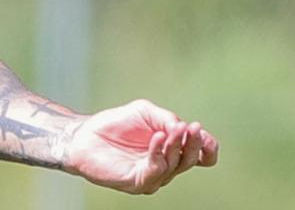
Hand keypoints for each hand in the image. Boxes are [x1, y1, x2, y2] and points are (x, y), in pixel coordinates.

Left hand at [63, 99, 217, 194]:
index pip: (202, 156)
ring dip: (176, 146)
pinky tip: (157, 137)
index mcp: (172, 150)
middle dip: (194, 143)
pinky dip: (159, 153)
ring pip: (175, 166)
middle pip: (191, 160)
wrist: (86, 135)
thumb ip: (166, 118)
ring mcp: (152, 176)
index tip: (200, 130)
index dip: (208, 145)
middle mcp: (166, 166)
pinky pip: (155, 170)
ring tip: (171, 129)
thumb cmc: (116, 125)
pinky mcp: (137, 182)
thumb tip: (183, 127)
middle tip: (192, 127)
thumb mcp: (145, 112)